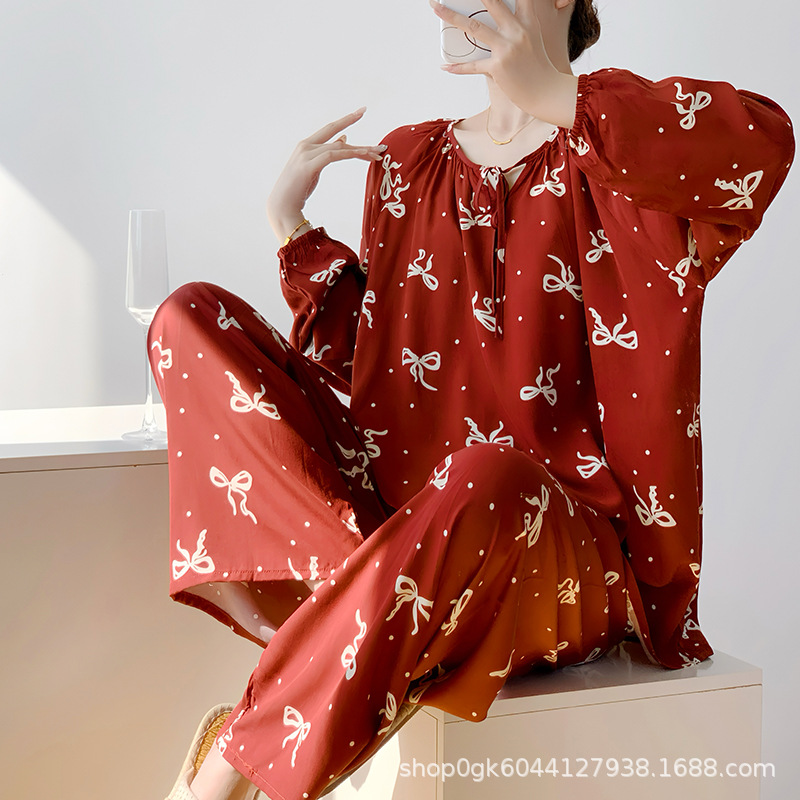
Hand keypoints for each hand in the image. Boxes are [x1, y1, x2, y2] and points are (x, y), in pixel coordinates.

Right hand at [267, 107, 386, 244]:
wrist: (282, 206)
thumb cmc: (298, 190)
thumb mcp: (315, 168)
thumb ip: (328, 153)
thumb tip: (344, 140)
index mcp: (306, 145)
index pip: (330, 129)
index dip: (346, 120)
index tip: (361, 111)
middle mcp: (306, 145)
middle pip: (335, 132)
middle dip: (352, 122)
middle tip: (372, 125)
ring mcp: (306, 154)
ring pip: (338, 146)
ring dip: (360, 150)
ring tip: (377, 153)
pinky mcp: (309, 166)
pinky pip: (334, 156)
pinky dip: (349, 154)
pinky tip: (363, 155)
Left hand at [430, 0, 578, 128]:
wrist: (545, 92)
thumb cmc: (537, 66)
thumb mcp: (532, 38)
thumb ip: (517, 24)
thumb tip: (493, 19)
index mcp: (528, 21)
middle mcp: (517, 31)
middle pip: (492, 2)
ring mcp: (507, 49)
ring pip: (474, 27)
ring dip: (452, 16)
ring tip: (436, 7)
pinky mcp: (498, 67)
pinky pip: (473, 65)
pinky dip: (457, 66)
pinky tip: (445, 65)